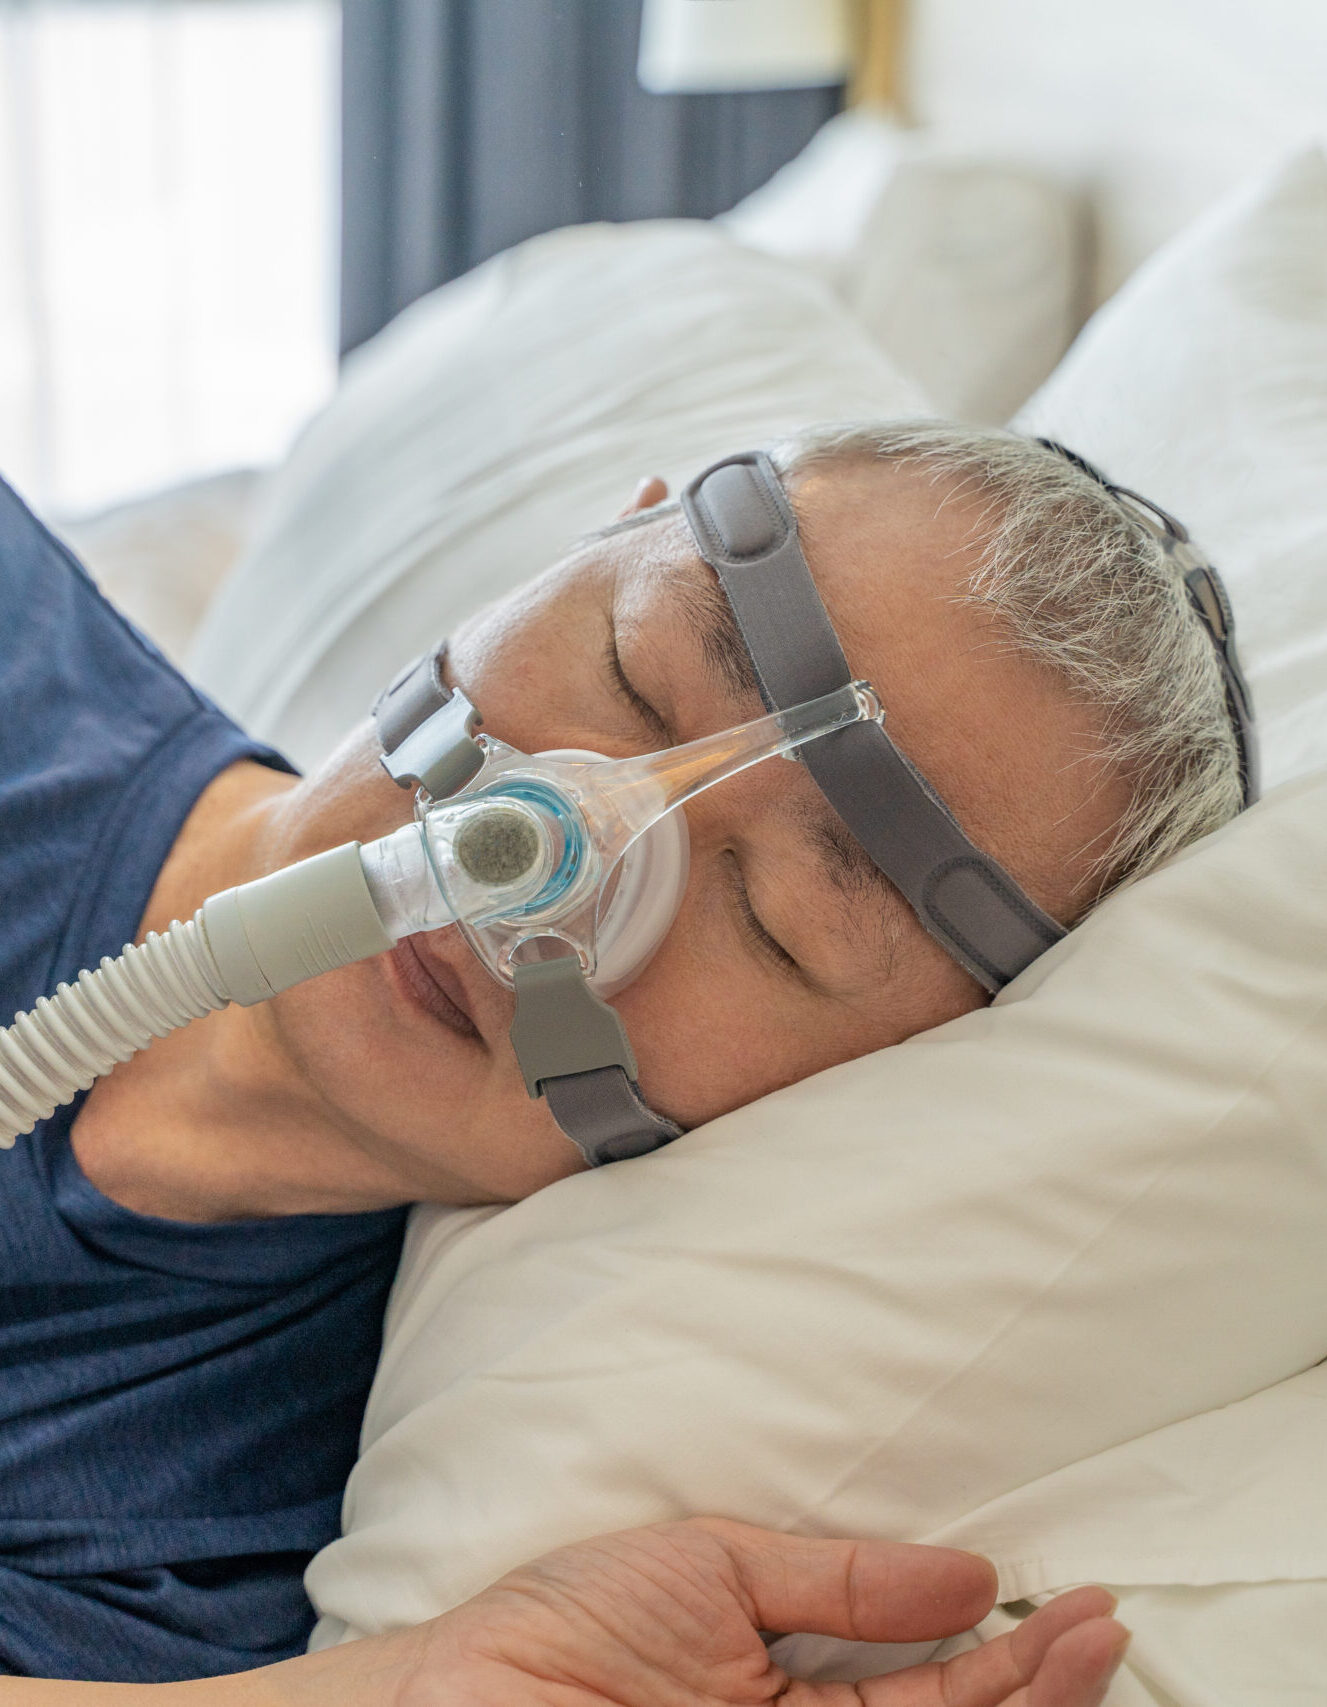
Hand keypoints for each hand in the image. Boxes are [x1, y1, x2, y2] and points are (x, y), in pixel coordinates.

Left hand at [403, 1517, 1128, 1705]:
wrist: (456, 1691)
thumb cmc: (567, 1621)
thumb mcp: (714, 1569)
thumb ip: (840, 1582)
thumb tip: (969, 1575)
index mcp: (787, 1692)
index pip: (925, 1686)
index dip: (1006, 1654)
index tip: (1074, 1598)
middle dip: (1030, 1690)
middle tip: (1100, 1631)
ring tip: (1076, 1656)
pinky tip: (991, 1706)